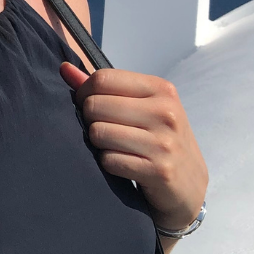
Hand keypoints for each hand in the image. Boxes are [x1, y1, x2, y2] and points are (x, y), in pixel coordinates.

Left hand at [60, 63, 207, 233]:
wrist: (190, 185)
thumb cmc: (158, 139)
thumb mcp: (141, 106)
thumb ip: (103, 87)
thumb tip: (64, 68)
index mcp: (161, 89)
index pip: (102, 79)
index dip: (84, 93)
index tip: (87, 106)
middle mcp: (165, 112)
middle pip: (95, 106)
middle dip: (89, 120)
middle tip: (103, 131)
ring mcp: (164, 142)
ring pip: (98, 133)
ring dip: (98, 144)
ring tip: (114, 147)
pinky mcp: (159, 171)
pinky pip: (109, 160)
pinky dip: (108, 164)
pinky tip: (122, 165)